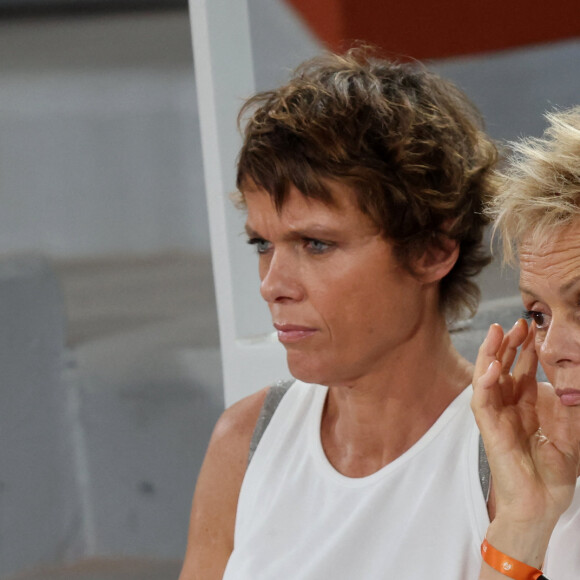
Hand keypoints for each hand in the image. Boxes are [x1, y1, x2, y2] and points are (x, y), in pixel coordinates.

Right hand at [472, 320, 578, 545]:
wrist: (541, 503)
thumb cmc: (553, 474)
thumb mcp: (570, 431)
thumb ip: (568, 404)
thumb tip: (572, 377)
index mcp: (526, 406)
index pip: (521, 369)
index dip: (525, 348)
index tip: (532, 327)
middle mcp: (508, 406)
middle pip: (503, 367)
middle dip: (508, 343)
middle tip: (517, 322)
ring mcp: (497, 415)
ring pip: (487, 377)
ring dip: (490, 354)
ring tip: (497, 332)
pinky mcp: (489, 428)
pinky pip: (482, 400)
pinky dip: (485, 382)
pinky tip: (493, 366)